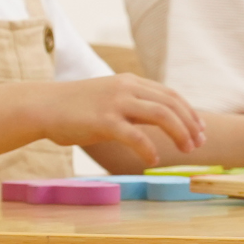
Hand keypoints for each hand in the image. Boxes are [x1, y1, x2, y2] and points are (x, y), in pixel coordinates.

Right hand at [58, 74, 202, 165]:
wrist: (42, 106)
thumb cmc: (75, 107)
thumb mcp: (109, 98)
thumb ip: (133, 105)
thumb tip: (158, 121)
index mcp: (130, 82)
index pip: (170, 95)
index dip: (189, 112)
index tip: (200, 129)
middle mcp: (127, 88)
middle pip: (172, 104)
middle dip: (191, 124)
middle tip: (199, 143)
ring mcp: (116, 103)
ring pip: (161, 116)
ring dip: (180, 133)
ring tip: (187, 150)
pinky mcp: (104, 121)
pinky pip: (136, 136)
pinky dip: (149, 149)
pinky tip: (153, 161)